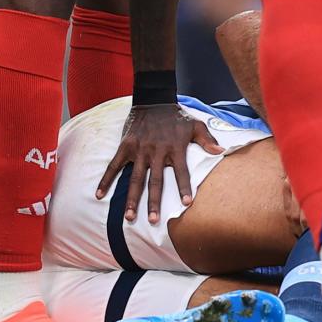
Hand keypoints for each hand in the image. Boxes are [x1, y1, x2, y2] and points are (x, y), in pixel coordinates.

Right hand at [96, 104, 223, 222]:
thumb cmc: (177, 117)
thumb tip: (221, 151)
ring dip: (131, 198)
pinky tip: (100, 194)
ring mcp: (139, 150)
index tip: (186, 203)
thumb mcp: (196, 125)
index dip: (184, 187)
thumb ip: (207, 140)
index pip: (181, 172)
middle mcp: (157, 152)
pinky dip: (106, 180)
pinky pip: (114, 166)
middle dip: (153, 202)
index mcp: (175, 149)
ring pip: (135, 178)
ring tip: (129, 216)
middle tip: (152, 220)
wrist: (153, 100)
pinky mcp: (126, 146)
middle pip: (155, 181)